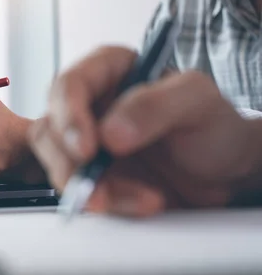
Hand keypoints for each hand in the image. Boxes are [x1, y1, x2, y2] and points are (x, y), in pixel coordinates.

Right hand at [29, 46, 261, 216]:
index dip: (69, 117)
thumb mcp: (196, 100)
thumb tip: (109, 132)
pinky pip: (79, 189)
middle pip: (51, 127)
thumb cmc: (212, 123)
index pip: (70, 85)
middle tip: (96, 188)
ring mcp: (87, 141)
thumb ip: (154, 105)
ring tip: (140, 200)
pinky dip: (106, 202)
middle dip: (69, 163)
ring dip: (89, 188)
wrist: (225, 169)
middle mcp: (90, 104)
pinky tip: (137, 204)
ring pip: (58, 163)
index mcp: (109, 70)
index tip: (87, 148)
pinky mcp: (92, 174)